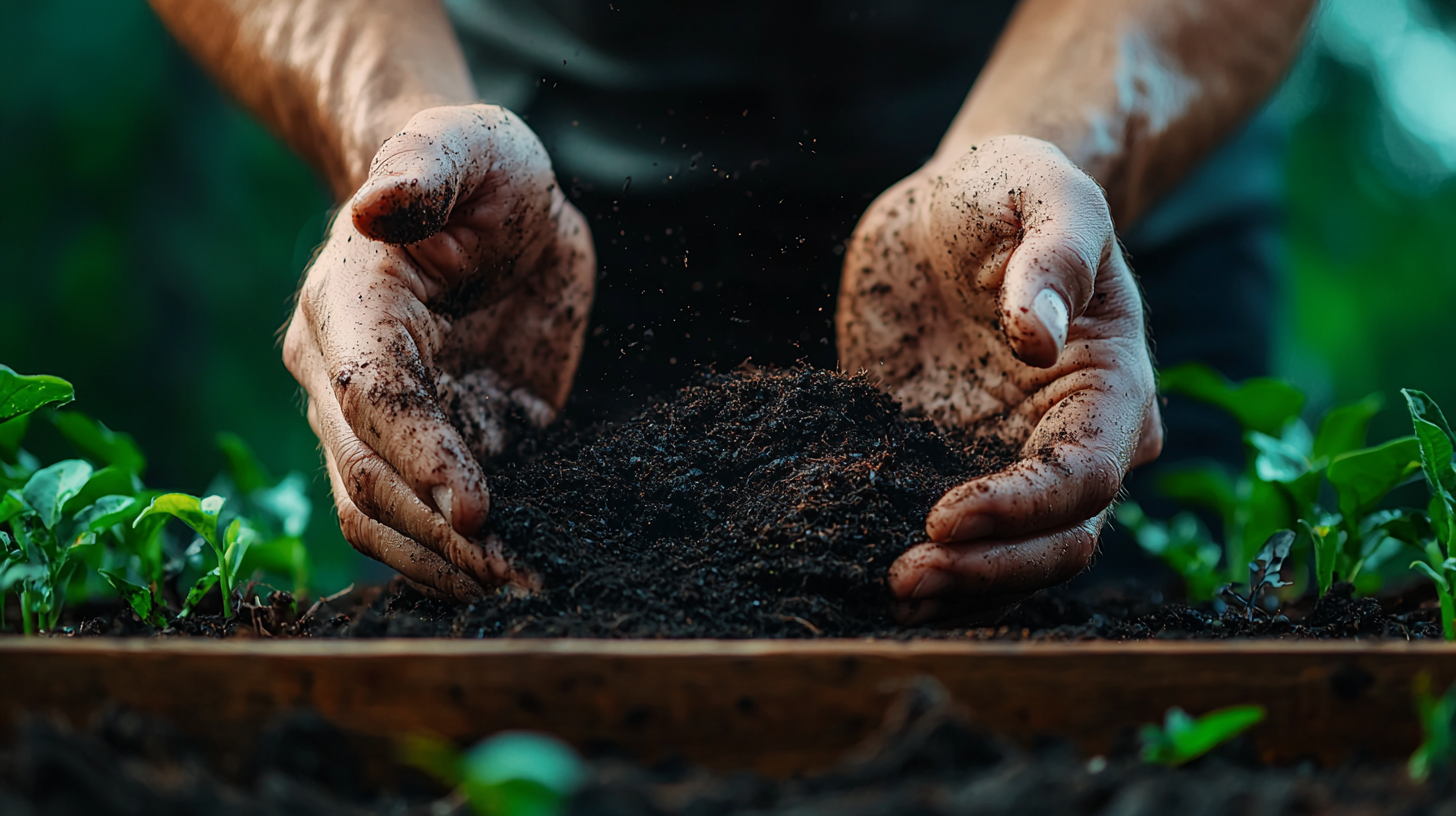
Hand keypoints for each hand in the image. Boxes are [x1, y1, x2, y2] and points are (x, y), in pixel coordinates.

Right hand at [283, 104, 593, 600]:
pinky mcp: (420, 447)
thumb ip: (426, 165)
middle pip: (367, 472)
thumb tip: (375, 209)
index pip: (369, 392)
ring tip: (514, 591)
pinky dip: (449, 560)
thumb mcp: (469, 142)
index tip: (478, 508)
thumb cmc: (477, 170)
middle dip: (435, 531)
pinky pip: (412, 520)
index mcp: (348, 300)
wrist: (484, 210)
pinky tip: (502, 583)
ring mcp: (372, 419)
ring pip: (376, 513)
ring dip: (438, 563)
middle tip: (511, 573)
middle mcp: (339, 370)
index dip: (418, 453)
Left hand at [838, 136, 1161, 623]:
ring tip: (891, 589)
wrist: (950, 209)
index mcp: (1111, 382)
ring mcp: (1010, 459)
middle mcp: (1070, 437)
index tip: (945, 515)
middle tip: (907, 576)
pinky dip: (927, 562)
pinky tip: (868, 569)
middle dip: (990, 568)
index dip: (1024, 507)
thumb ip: (1051, 256)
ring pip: (1012, 557)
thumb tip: (1034, 338)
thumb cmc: (1010, 189)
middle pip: (1058, 539)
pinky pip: (953, 535)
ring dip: (960, 585)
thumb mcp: (1041, 191)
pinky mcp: (947, 462)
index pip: (1087, 473)